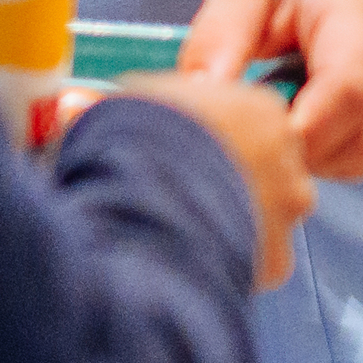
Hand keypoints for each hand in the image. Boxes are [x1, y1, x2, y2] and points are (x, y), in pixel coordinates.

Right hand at [136, 71, 316, 289]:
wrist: (150, 203)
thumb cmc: (139, 144)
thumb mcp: (123, 106)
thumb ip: (117, 105)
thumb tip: (74, 104)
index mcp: (260, 108)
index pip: (250, 121)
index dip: (212, 137)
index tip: (182, 149)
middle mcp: (288, 159)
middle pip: (265, 169)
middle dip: (229, 180)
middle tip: (180, 189)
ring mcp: (286, 211)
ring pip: (262, 216)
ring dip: (230, 219)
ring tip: (180, 224)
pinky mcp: (276, 259)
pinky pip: (254, 259)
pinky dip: (226, 257)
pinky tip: (191, 252)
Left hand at [177, 0, 362, 182]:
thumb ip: (219, 38)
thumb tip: (195, 102)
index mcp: (362, 1)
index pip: (349, 89)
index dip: (296, 129)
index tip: (248, 130)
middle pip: (361, 136)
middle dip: (297, 150)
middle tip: (253, 123)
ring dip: (319, 154)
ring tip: (283, 108)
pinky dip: (342, 151)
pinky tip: (315, 114)